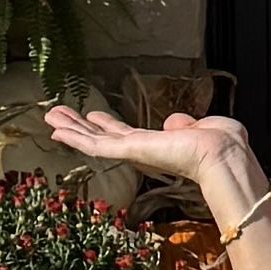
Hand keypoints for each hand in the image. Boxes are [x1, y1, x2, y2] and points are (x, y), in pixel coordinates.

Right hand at [45, 104, 250, 184]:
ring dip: (70, 128)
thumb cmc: (220, 142)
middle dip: (79, 126)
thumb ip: (184, 124)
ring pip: (93, 141)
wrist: (221, 154)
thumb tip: (172, 123)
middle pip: (102, 137)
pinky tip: (56, 128)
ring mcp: (132, 152)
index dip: (106, 125)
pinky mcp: (128, 151)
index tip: (92, 116)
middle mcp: (141, 149)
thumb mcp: (201, 127)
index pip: (124, 134)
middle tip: (56, 115)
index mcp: (158, 144)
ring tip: (48, 117)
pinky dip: (74, 137)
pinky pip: (95, 146)